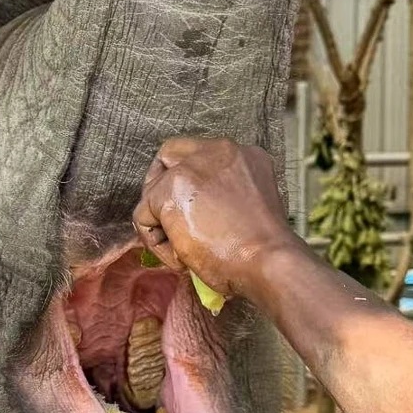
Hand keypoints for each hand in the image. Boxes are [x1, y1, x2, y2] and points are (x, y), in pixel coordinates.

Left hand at [133, 138, 291, 300]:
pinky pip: (143, 215)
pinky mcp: (169, 192)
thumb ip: (225, 195)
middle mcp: (215, 152)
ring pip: (152, 189)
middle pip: (168, 156)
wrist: (269, 260)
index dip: (187, 179)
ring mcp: (190, 169)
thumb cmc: (265, 249)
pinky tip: (180, 259)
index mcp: (241, 155)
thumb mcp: (252, 204)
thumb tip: (199, 211)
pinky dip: (155, 242)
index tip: (190, 209)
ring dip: (160, 222)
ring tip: (184, 251)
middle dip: (161, 187)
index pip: (198, 154)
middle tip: (168, 222)